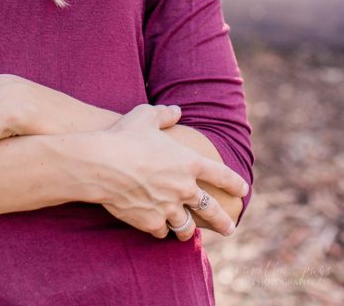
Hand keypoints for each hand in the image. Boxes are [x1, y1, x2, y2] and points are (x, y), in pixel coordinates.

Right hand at [79, 104, 247, 240]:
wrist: (100, 163)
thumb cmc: (123, 135)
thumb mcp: (145, 116)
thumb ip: (164, 114)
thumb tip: (176, 111)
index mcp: (188, 162)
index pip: (221, 175)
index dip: (234, 183)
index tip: (243, 190)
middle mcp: (184, 187)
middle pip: (212, 210)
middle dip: (223, 221)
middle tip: (230, 228)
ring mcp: (168, 207)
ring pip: (187, 227)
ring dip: (188, 229)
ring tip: (189, 232)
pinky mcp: (150, 221)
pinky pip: (162, 231)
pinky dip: (161, 230)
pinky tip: (159, 228)